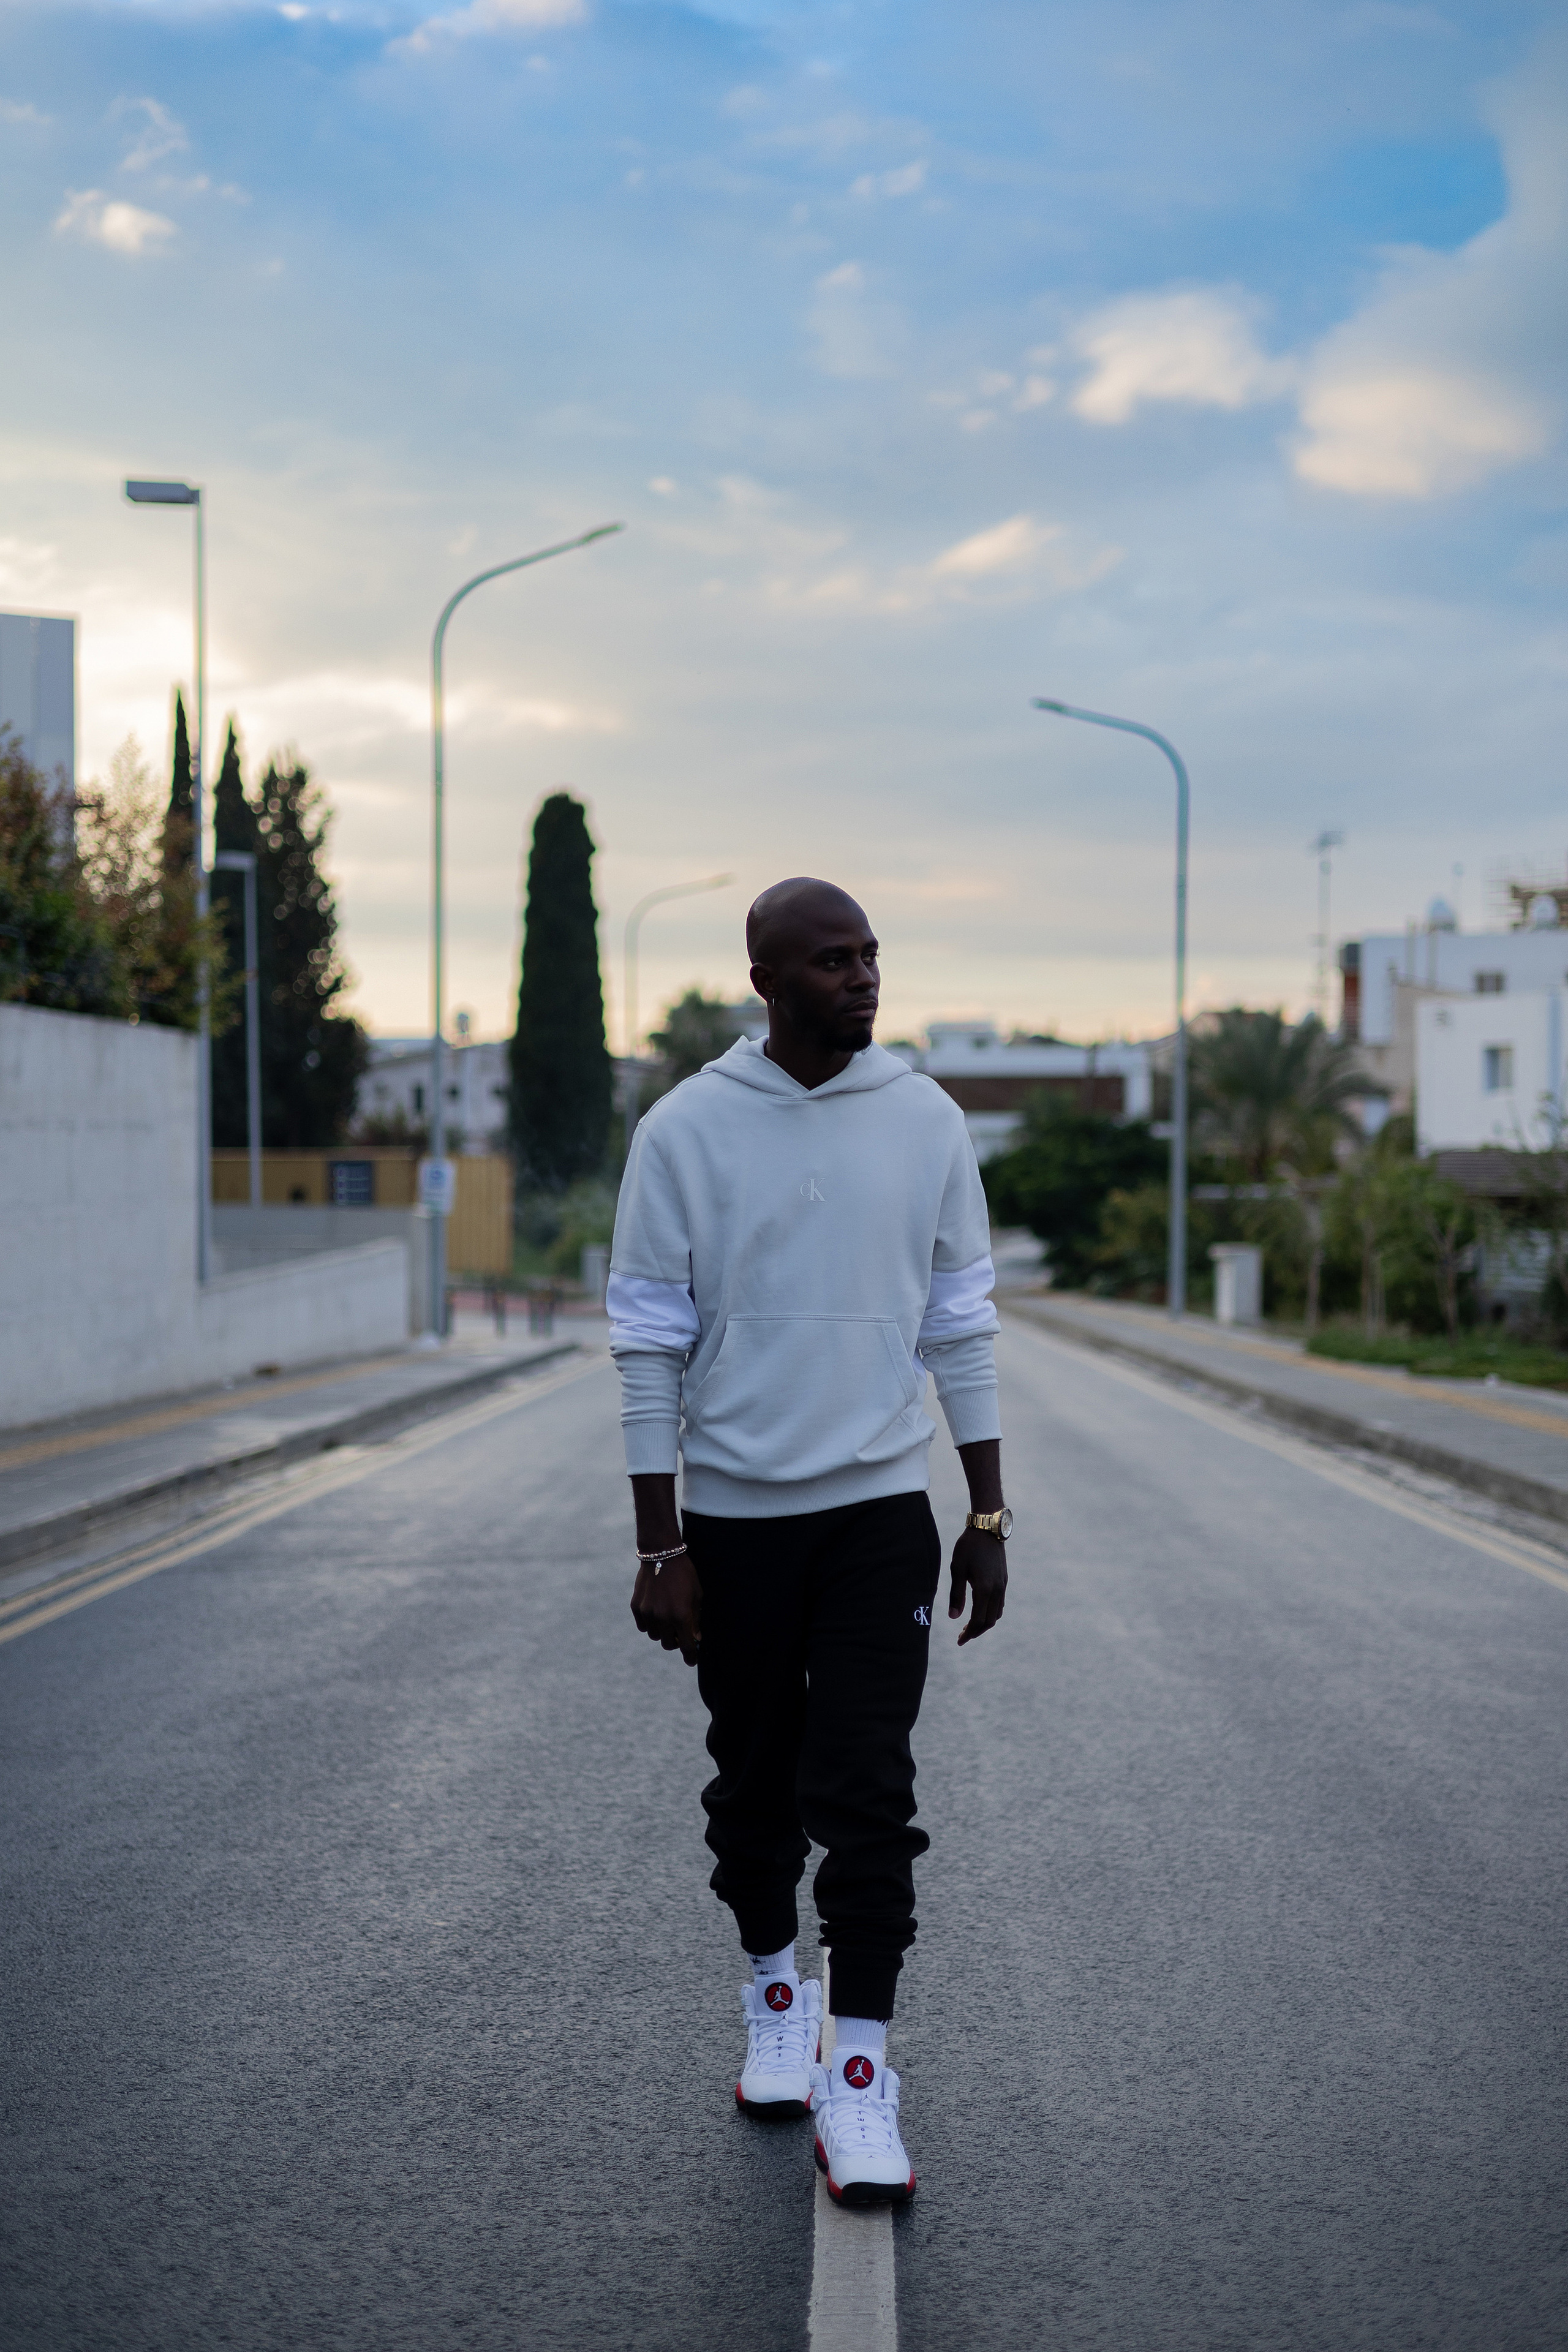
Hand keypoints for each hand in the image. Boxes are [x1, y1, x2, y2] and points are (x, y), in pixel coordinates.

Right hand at [631, 1551, 701, 1666]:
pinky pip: (643, 1626)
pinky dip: (650, 1624)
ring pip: (654, 1636)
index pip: (685, 1646)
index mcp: (680, 1616)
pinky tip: (656, 1612)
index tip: (692, 1660)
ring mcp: (647, 1613)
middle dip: (676, 1641)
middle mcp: (662, 1618)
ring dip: (662, 1632)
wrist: (661, 1553)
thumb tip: (695, 1638)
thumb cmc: (684, 1574)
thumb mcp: (696, 1596)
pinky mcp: (636, 1607)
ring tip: (667, 1619)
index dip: (690, 1656)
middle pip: (668, 1644)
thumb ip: (695, 1619)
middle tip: (680, 1632)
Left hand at [948, 1526, 1006, 1645]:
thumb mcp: (956, 1569)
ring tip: (969, 1626)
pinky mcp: (1004, 1580)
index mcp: (984, 1589)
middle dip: (976, 1631)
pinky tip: (979, 1610)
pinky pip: (999, 1604)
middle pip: (989, 1621)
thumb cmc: (968, 1547)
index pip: (978, 1621)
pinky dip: (991, 1613)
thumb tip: (953, 1617)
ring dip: (984, 1623)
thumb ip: (955, 1595)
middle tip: (962, 1636)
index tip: (959, 1640)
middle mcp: (997, 1590)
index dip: (969, 1633)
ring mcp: (1002, 1585)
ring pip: (996, 1614)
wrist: (988, 1528)